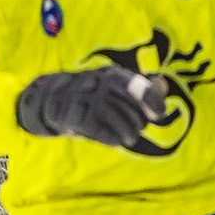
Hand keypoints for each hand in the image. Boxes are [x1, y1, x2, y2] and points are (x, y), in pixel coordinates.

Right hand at [15, 66, 170, 147]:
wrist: (52, 99)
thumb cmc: (94, 95)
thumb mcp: (117, 86)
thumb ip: (142, 87)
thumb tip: (162, 85)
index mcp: (112, 75)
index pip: (135, 85)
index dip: (150, 100)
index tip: (158, 115)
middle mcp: (98, 84)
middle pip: (129, 107)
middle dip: (138, 121)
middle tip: (138, 127)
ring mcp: (84, 99)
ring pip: (117, 120)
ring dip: (128, 132)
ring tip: (130, 137)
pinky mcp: (72, 116)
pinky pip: (100, 131)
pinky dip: (111, 138)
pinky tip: (114, 140)